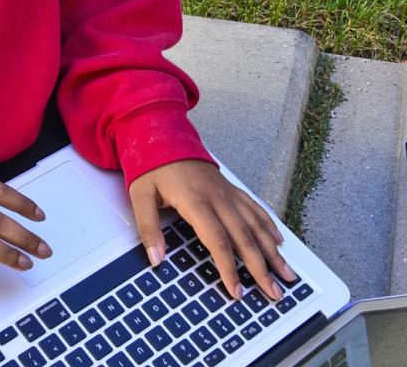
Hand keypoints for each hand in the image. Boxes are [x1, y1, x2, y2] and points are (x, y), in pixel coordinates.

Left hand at [129, 160, 295, 301]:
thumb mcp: (140, 195)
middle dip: (261, 268)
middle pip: (244, 238)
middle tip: (274, 292)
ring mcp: (227, 192)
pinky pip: (254, 207)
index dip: (229, 269)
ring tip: (287, 273)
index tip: (237, 291)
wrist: (162, 134)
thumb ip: (148, 228)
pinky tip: (279, 240)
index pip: (218, 241)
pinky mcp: (230, 187)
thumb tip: (155, 258)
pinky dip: (268, 224)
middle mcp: (217, 198)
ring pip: (255, 224)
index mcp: (196, 201)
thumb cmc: (152, 166)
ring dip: (273, 251)